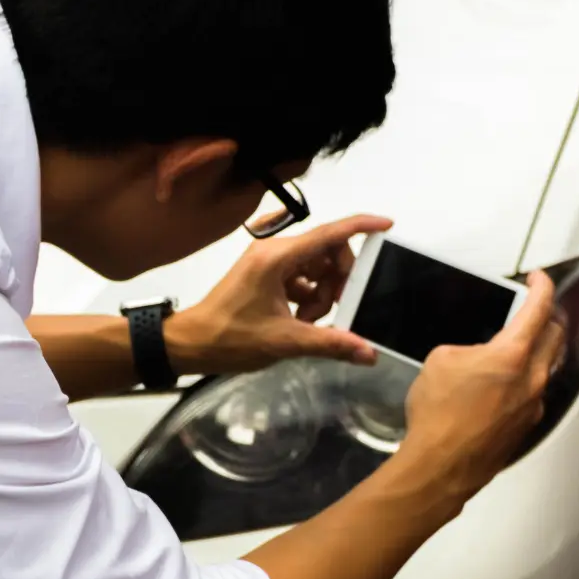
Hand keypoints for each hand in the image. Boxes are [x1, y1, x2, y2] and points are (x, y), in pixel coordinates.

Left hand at [163, 215, 392, 375]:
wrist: (190, 344)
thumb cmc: (231, 338)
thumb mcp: (285, 342)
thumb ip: (331, 343)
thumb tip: (369, 353)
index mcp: (277, 257)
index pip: (329, 233)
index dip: (361, 226)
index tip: (387, 225)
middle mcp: (274, 251)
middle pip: (327, 252)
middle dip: (338, 280)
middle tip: (335, 310)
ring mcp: (269, 262)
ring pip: (316, 267)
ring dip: (322, 293)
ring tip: (310, 322)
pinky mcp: (265, 274)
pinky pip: (302, 277)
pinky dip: (309, 297)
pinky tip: (301, 320)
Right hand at [395, 272, 564, 502]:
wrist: (440, 466)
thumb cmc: (438, 412)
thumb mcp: (441, 359)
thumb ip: (469, 348)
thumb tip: (478, 356)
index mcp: (514, 354)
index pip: (540, 308)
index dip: (543, 286)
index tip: (539, 278)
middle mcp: (533, 378)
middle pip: (555, 335)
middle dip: (545, 316)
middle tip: (529, 310)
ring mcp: (533, 405)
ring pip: (547, 366)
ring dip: (537, 350)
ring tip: (516, 346)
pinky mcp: (526, 427)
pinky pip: (534, 393)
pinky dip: (525, 380)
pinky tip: (502, 385)